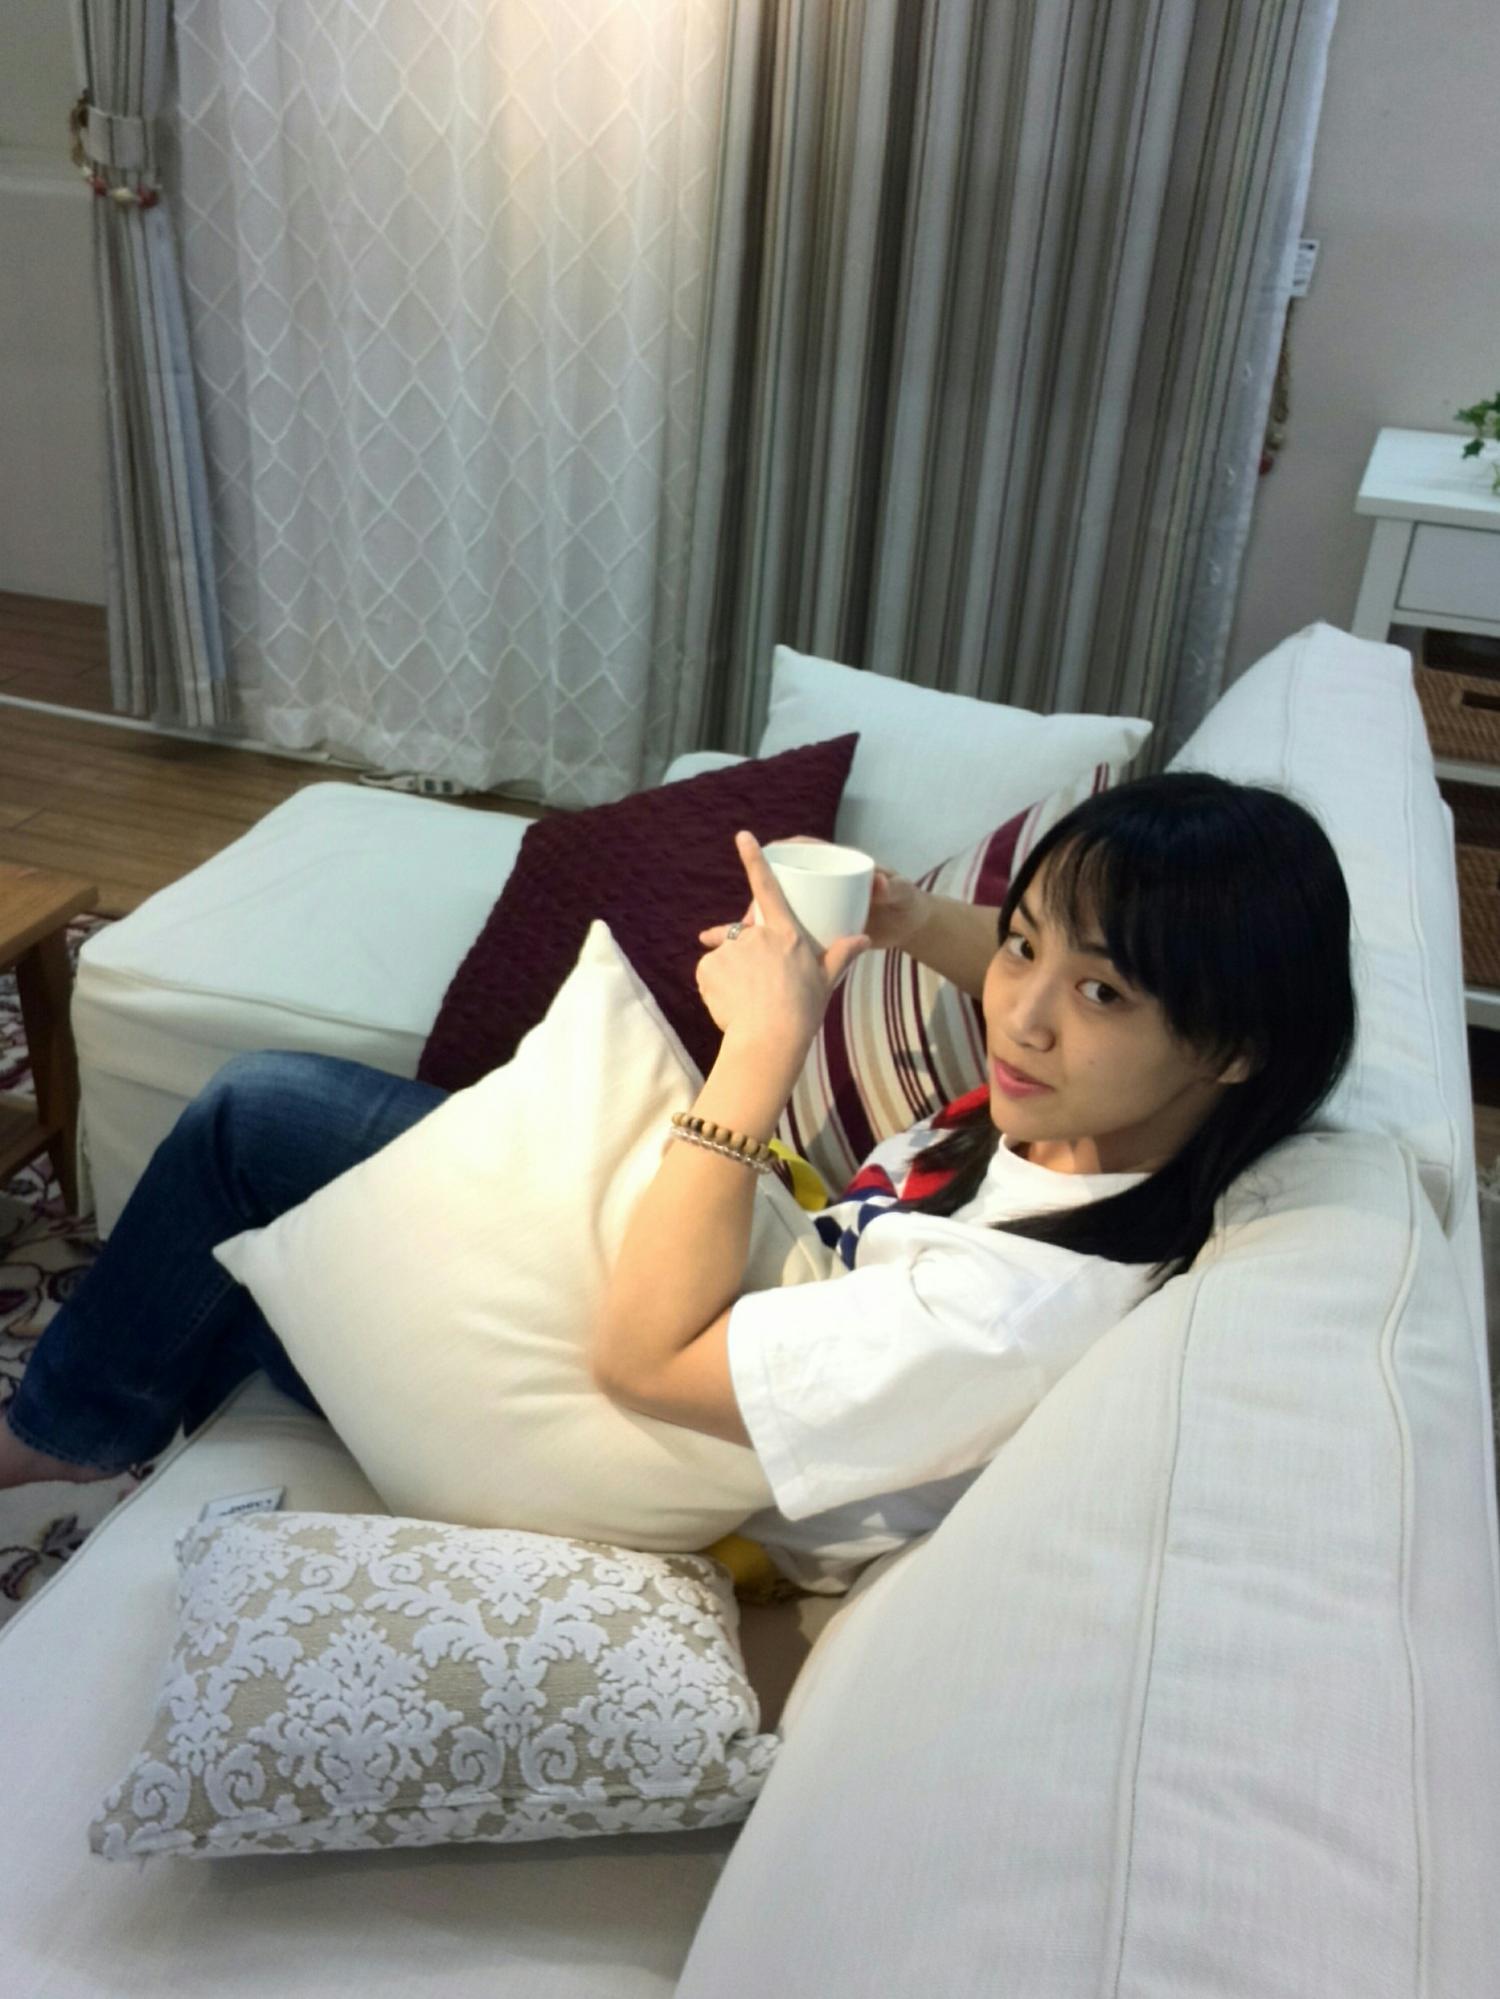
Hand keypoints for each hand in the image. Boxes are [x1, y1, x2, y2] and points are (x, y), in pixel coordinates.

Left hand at [694, 832, 868, 1058]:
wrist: (770, 1039)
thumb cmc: (803, 1011)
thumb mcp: (825, 980)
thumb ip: (841, 954)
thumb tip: (865, 939)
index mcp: (785, 933)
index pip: (767, 888)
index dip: (754, 859)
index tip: (743, 836)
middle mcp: (757, 935)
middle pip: (747, 937)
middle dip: (751, 961)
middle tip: (761, 991)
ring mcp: (731, 949)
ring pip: (727, 957)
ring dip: (734, 974)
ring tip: (748, 1002)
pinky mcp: (709, 966)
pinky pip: (710, 973)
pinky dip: (716, 986)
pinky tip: (730, 1004)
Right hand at [698, 835, 928, 956]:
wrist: (909, 926)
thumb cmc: (905, 901)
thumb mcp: (900, 893)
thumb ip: (891, 887)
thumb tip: (878, 880)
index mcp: (836, 864)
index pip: (804, 849)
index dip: (782, 849)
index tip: (760, 850)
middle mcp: (822, 881)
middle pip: (783, 882)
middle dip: (760, 896)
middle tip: (749, 919)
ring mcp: (818, 902)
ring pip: (781, 907)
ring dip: (760, 920)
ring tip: (744, 938)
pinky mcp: (819, 922)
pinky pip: (791, 926)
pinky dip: (774, 936)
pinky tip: (757, 951)